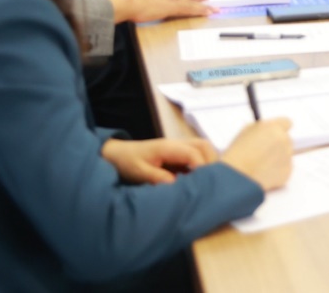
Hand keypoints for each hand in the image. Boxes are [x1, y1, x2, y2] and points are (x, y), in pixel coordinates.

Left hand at [101, 136, 215, 184]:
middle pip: (204, 145)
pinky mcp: (177, 154)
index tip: (203, 185)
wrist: (117, 154)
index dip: (201, 168)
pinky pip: (195, 155)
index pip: (193, 153)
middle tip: (211, 183)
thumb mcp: (139, 172)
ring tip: (207, 182)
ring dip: (208, 162)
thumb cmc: (127, 162)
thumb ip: (157, 177)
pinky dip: (201, 165)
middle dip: (212, 162)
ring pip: (202, 148)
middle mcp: (176, 144)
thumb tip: (177, 184)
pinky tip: (198, 180)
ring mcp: (178, 147)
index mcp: (167, 147)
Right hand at [105, 0, 210, 23]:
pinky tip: (206, 12)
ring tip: (212, 8)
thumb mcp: (135, 4)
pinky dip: (198, 10)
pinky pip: (189, 9)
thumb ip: (140, 6)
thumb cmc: (126, 5)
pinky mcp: (171, 7)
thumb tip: (139, 9)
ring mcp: (169, 0)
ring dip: (202, 6)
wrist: (126, 3)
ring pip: (190, 3)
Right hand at [223, 117, 293, 190]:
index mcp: (274, 128)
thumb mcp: (246, 131)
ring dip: (277, 158)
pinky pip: (284, 169)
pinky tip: (263, 174)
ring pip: (285, 155)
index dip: (279, 129)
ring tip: (259, 165)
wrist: (238, 176)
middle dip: (277, 145)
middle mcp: (284, 140)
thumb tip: (267, 130)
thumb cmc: (238, 153)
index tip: (274, 134)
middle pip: (286, 139)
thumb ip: (261, 128)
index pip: (286, 122)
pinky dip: (276, 172)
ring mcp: (287, 156)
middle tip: (264, 152)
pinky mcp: (287, 171)